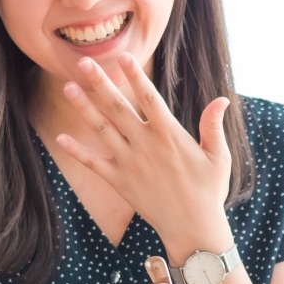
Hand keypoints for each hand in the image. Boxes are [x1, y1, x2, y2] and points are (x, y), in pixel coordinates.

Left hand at [50, 53, 231, 249]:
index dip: (135, 76)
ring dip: (84, 108)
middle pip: (118, 107)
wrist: (192, 227)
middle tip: (84, 62)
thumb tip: (222, 99)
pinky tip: (61, 137)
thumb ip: (213, 126)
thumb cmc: (209, 190)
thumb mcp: (218, 156)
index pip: (149, 98)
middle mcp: (145, 145)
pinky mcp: (119, 182)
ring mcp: (130, 163)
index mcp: (170, 135)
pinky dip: (77, 151)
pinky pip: (93, 163)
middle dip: (100, 83)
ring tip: (68, 87)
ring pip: (102, 129)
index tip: (123, 56)